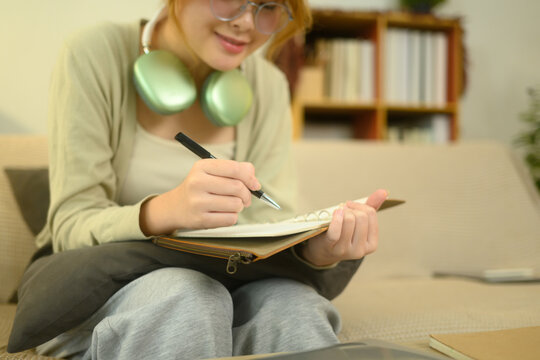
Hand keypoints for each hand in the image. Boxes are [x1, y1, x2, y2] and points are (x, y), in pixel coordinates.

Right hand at [140, 159, 260, 235]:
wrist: (175, 207)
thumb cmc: (200, 187)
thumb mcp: (213, 172)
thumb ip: (236, 170)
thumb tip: (254, 179)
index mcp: (202, 167)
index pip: (234, 168)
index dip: (249, 177)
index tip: (254, 184)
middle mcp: (197, 182)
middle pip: (237, 187)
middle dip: (246, 194)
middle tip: (244, 198)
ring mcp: (197, 202)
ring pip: (236, 204)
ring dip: (239, 206)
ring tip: (231, 205)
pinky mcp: (200, 219)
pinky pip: (230, 219)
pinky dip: (232, 217)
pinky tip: (223, 213)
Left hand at [298, 189, 387, 266]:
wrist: (322, 250)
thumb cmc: (342, 233)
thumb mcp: (358, 223)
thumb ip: (372, 207)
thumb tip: (384, 192)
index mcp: (372, 244)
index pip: (371, 214)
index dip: (360, 205)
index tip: (351, 205)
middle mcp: (361, 250)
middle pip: (361, 216)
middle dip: (351, 208)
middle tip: (343, 209)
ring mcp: (346, 250)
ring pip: (349, 220)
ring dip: (342, 211)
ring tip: (337, 213)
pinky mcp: (331, 247)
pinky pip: (336, 231)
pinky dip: (336, 218)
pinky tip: (335, 212)